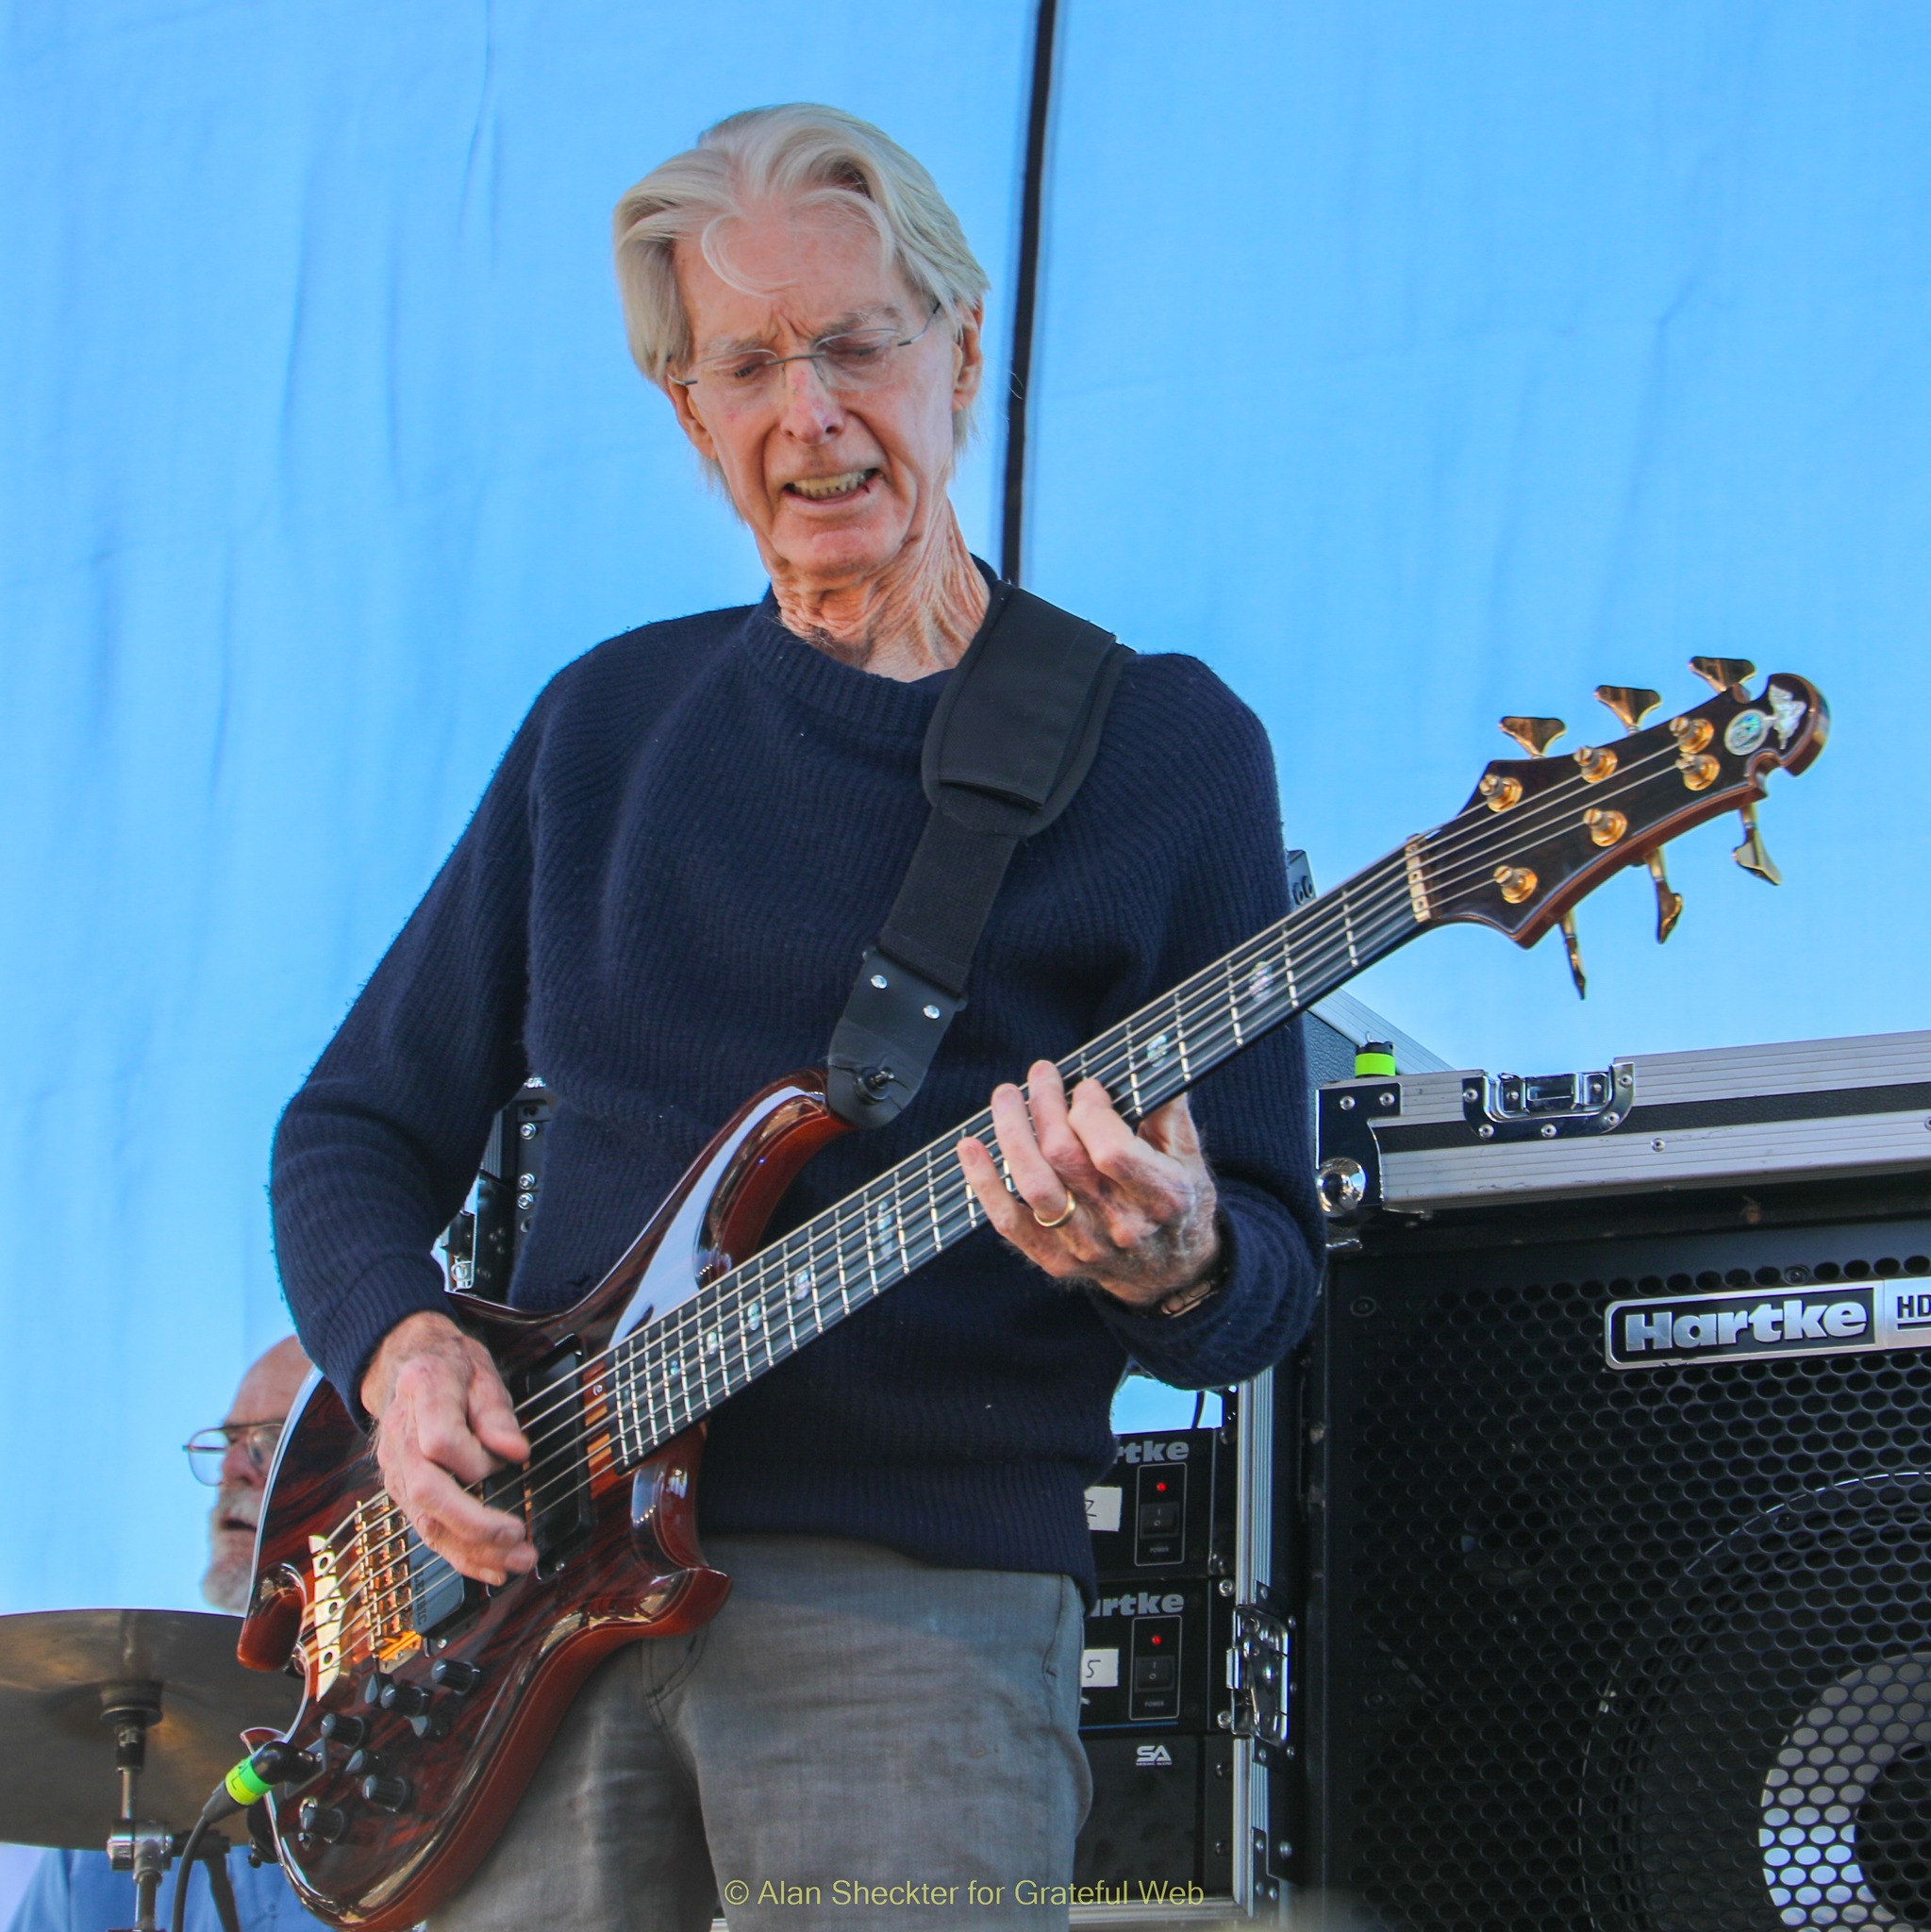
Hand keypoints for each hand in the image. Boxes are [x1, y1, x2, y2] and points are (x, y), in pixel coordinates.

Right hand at [359, 1310, 535, 1584]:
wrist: (405, 1363)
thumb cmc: (449, 1366)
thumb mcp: (482, 1371)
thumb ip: (497, 1412)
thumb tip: (516, 1453)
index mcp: (423, 1394)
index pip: (440, 1441)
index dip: (477, 1459)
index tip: (515, 1459)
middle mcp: (400, 1437)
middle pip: (428, 1491)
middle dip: (475, 1523)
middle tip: (517, 1536)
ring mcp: (394, 1468)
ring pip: (425, 1521)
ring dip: (472, 1551)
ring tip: (516, 1563)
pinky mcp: (400, 1491)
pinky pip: (426, 1530)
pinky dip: (459, 1555)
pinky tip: (491, 1569)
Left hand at [957, 1060, 1220, 1309]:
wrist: (1169, 1275)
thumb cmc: (1178, 1207)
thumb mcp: (1190, 1159)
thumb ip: (1169, 1111)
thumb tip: (1152, 1058)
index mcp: (1163, 1196)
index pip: (1111, 1150)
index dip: (1090, 1110)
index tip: (1087, 1087)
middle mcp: (1121, 1224)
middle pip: (1064, 1158)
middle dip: (1045, 1106)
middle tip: (1040, 1074)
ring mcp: (1084, 1245)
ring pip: (1033, 1184)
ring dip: (1011, 1133)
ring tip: (1006, 1097)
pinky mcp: (1055, 1258)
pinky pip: (1009, 1221)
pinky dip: (984, 1183)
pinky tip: (971, 1148)